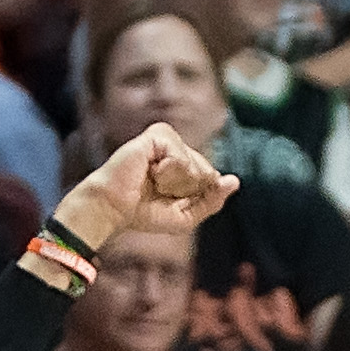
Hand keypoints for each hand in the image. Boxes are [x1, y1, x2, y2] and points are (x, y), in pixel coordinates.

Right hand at [55, 124, 237, 254]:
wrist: (115, 208)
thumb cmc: (145, 213)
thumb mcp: (187, 216)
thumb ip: (212, 200)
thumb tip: (235, 181)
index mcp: (186, 165)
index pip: (212, 179)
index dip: (195, 196)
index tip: (169, 199)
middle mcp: (179, 149)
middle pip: (207, 172)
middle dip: (187, 190)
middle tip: (159, 190)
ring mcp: (168, 139)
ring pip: (196, 165)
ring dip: (176, 182)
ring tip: (153, 180)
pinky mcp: (157, 135)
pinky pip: (181, 157)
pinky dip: (168, 172)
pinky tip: (150, 171)